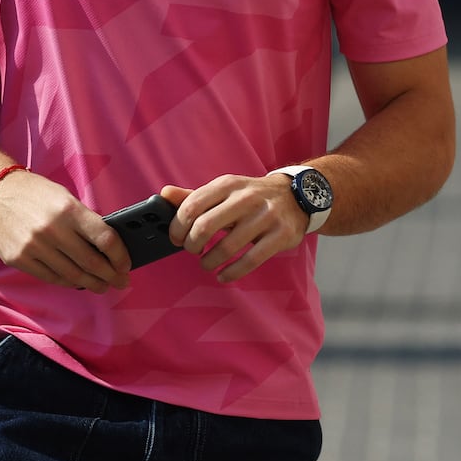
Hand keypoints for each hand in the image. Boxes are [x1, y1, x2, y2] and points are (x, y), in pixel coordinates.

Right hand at [0, 171, 130, 293]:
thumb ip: (84, 221)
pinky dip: (68, 282)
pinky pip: (51, 278)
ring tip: (102, 285)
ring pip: (73, 275)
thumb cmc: (35, 193)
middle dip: (111, 276)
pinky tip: (77, 282)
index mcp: (69, 209)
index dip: (120, 256)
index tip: (126, 264)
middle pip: (92, 263)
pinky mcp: (19, 259)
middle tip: (120, 281)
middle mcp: (53, 229)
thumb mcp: (65, 197)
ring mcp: (34, 246)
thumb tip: (107, 247)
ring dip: (92, 284)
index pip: (105, 239)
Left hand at [161, 174, 307, 282]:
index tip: (175, 238)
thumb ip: (194, 196)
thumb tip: (164, 194)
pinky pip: (251, 260)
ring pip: (227, 247)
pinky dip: (232, 273)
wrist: (296, 196)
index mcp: (227, 184)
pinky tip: (223, 275)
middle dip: (192, 245)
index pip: (192, 205)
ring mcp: (265, 216)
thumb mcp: (224, 190)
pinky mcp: (280, 236)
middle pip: (205, 226)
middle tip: (192, 250)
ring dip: (210, 261)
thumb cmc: (251, 196)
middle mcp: (246, 198)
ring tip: (206, 264)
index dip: (177, 226)